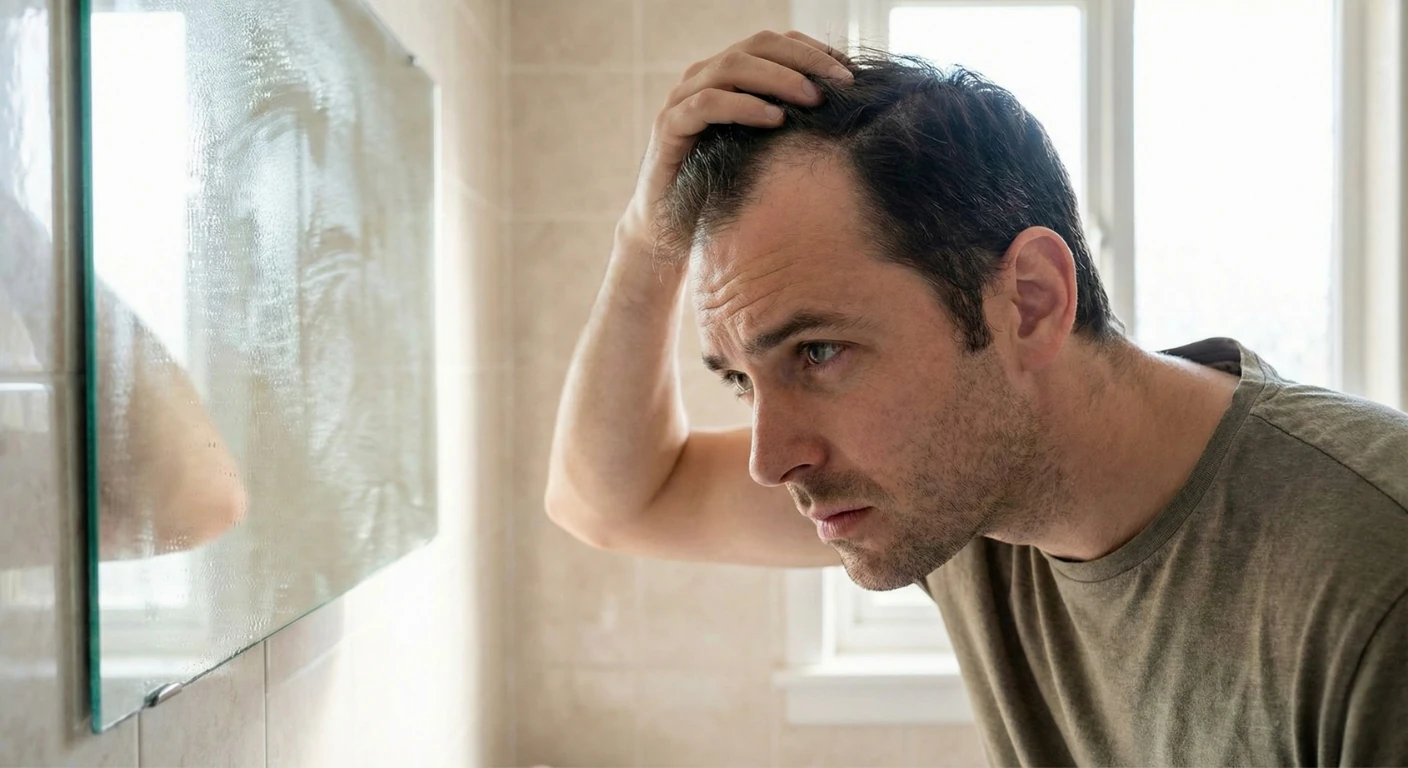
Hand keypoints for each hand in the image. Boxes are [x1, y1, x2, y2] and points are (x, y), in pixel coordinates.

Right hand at [618, 30, 852, 253]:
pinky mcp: (669, 127)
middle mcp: (704, 78)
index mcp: (729, 77)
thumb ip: (793, 125)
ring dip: (778, 78)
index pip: (775, 44)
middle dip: (804, 59)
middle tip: (840, 84)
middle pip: (757, 45)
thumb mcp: (766, 153)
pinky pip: (707, 104)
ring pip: (732, 67)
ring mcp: (682, 99)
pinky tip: (775, 120)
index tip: (850, 72)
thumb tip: (848, 113)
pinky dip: (744, 106)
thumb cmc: (725, 192)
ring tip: (813, 99)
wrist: (672, 233)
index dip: (813, 50)